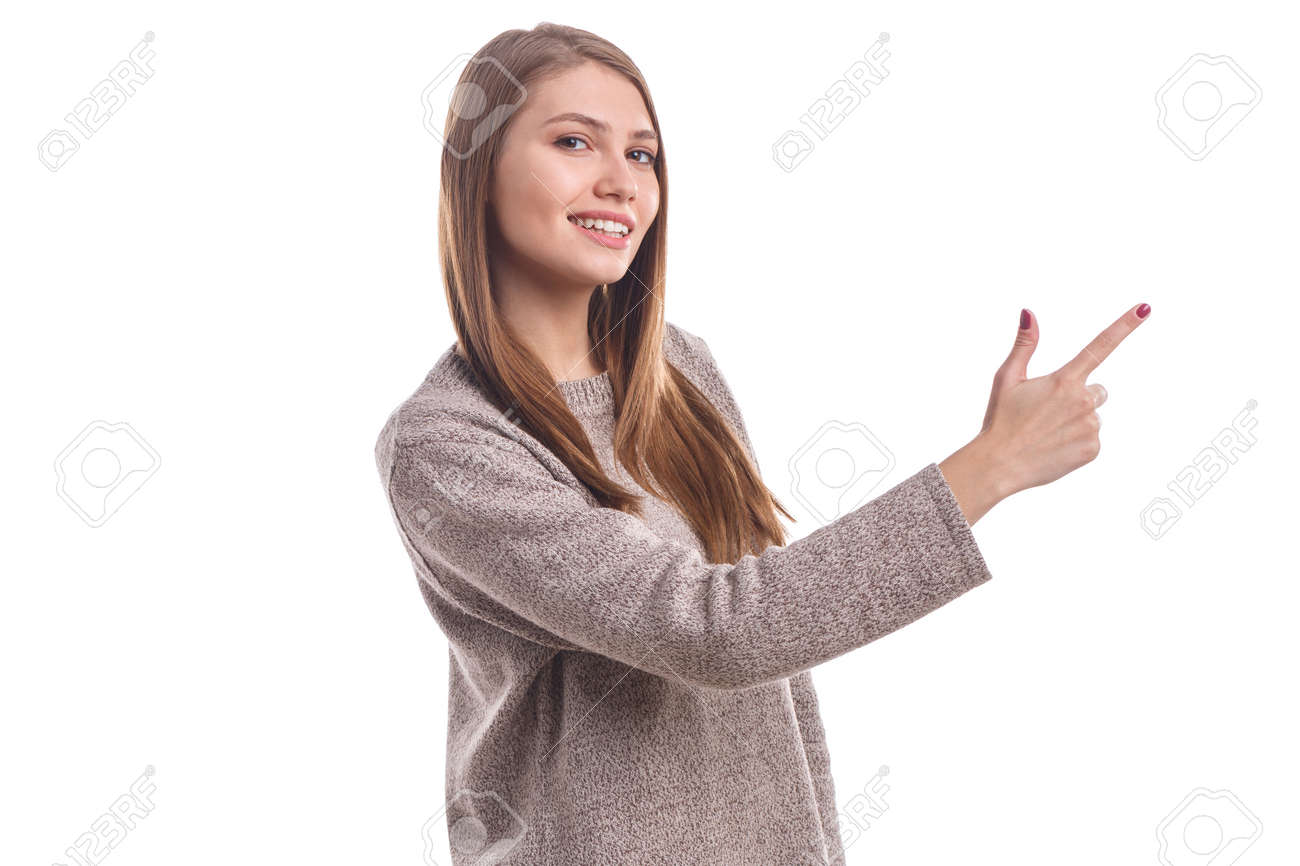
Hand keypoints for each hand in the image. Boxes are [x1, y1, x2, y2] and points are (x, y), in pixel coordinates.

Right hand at [978, 303, 1150, 496]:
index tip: (1145, 308)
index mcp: (1064, 380)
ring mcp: (1090, 427)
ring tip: (1047, 434)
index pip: (1100, 346)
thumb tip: (1029, 313)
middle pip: (1096, 391)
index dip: (1124, 325)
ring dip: (1076, 422)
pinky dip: (1076, 442)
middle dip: (1078, 397)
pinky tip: (1054, 448)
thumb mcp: (1006, 379)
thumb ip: (1024, 345)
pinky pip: (1091, 439)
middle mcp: (1083, 400)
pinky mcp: (1092, 449)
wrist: (998, 465)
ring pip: (1092, 416)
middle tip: (1048, 413)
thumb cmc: (1000, 420)